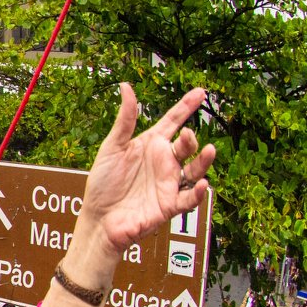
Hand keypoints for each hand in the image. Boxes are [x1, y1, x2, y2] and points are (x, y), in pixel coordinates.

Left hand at [79, 84, 215, 258]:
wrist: (98, 219)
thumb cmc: (103, 184)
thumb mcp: (112, 147)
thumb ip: (125, 120)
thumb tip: (126, 87)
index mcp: (150, 146)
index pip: (173, 122)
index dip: (186, 107)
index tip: (200, 92)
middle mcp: (163, 163)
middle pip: (186, 146)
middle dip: (190, 139)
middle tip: (186, 135)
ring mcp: (168, 183)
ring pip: (195, 170)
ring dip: (203, 161)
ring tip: (209, 150)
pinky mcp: (169, 205)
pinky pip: (189, 198)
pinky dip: (197, 192)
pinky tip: (201, 184)